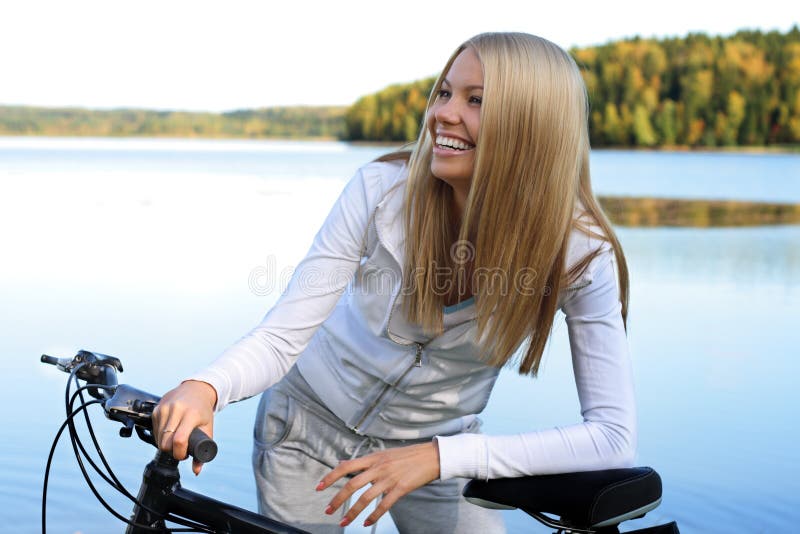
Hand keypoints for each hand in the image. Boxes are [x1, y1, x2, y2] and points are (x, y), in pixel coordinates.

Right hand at [152, 380, 216, 474]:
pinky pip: (154, 431)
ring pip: (158, 439)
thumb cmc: (203, 411)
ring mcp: (164, 409)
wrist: (195, 389)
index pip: (179, 440)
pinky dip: (161, 437)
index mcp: (191, 414)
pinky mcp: (156, 410)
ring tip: (177, 440)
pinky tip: (170, 432)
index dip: (179, 453)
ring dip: (166, 445)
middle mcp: (176, 410)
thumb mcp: (208, 428)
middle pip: (165, 442)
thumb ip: (204, 450)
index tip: (184, 455)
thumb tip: (196, 471)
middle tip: (181, 449)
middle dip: (172, 452)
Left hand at [316, 441, 439, 527]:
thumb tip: (342, 462)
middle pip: (352, 484)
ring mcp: (390, 478)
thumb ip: (362, 461)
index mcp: (373, 458)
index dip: (330, 477)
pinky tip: (366, 524)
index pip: (346, 466)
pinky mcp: (401, 488)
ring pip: (365, 497)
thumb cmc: (407, 455)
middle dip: (337, 499)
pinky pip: (384, 505)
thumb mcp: (382, 453)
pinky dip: (373, 516)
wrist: (431, 456)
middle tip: (328, 510)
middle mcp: (379, 467)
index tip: (319, 487)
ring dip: (353, 512)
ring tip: (343, 522)